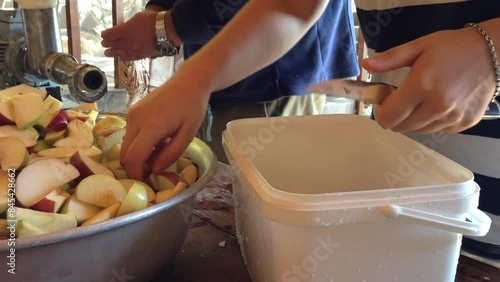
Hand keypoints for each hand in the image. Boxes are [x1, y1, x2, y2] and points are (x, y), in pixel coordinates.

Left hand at [101, 10, 158, 60]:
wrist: (167, 31)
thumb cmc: (153, 21)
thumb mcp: (137, 17)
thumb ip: (128, 25)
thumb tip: (125, 29)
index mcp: (124, 31)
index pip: (108, 35)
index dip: (104, 34)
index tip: (103, 34)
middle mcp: (127, 43)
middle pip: (112, 45)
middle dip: (107, 44)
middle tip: (104, 44)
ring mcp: (134, 51)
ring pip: (119, 54)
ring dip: (113, 53)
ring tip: (108, 54)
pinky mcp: (142, 56)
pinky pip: (130, 58)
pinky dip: (124, 57)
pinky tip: (122, 58)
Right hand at [119, 73, 210, 179]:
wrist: (188, 82)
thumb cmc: (192, 107)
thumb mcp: (188, 135)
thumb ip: (171, 154)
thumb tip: (154, 170)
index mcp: (151, 126)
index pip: (133, 158)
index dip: (136, 174)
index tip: (147, 183)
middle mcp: (135, 119)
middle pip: (124, 154)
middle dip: (136, 167)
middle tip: (154, 171)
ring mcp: (131, 115)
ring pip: (125, 146)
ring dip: (138, 156)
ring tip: (159, 154)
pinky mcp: (131, 112)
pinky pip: (129, 135)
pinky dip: (138, 145)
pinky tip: (156, 142)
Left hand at [363, 27, 496, 133]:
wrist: (492, 53)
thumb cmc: (451, 48)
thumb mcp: (418, 47)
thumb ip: (390, 59)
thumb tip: (365, 66)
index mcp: (421, 86)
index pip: (388, 118)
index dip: (382, 112)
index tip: (385, 100)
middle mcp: (437, 106)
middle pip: (400, 128)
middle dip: (396, 115)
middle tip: (404, 98)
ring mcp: (452, 118)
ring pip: (418, 131)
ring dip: (414, 119)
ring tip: (423, 98)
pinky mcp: (464, 124)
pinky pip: (437, 130)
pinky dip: (432, 121)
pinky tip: (439, 103)